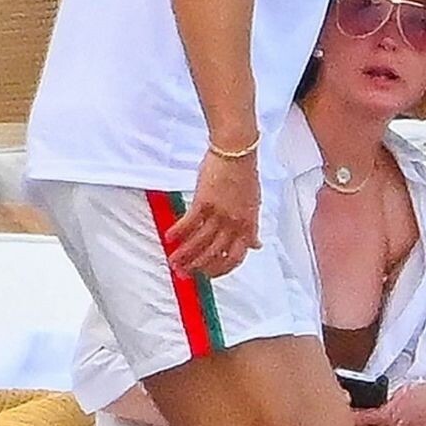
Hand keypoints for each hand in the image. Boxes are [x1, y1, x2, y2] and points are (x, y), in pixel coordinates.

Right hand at [165, 150, 260, 278]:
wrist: (237, 151)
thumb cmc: (245, 174)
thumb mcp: (255, 204)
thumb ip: (252, 228)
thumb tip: (256, 244)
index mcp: (248, 225)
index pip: (236, 257)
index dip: (221, 269)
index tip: (209, 275)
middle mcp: (234, 223)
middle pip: (214, 254)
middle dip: (198, 267)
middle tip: (185, 273)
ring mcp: (219, 213)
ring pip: (200, 242)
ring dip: (184, 255)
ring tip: (173, 261)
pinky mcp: (204, 201)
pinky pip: (189, 223)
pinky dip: (178, 233)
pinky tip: (169, 238)